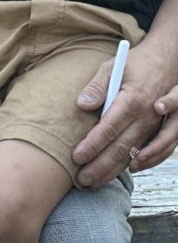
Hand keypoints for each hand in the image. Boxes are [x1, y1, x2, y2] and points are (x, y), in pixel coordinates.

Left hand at [73, 40, 172, 186]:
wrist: (167, 60)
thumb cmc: (135, 64)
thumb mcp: (112, 66)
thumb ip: (97, 87)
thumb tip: (82, 105)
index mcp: (132, 100)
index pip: (108, 128)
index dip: (92, 145)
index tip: (76, 157)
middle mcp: (147, 116)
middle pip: (121, 147)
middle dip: (99, 166)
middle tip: (81, 180)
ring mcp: (157, 124)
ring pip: (136, 154)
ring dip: (116, 170)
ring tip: (96, 182)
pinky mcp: (163, 128)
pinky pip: (155, 152)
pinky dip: (142, 164)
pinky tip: (127, 171)